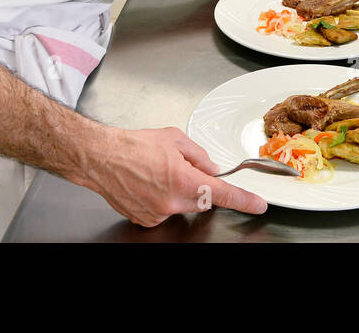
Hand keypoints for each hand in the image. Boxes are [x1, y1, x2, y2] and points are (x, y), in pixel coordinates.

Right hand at [84, 126, 266, 227]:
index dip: (244, 200)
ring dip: (177, 191)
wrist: (100, 159)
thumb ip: (199, 156)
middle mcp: (172, 202)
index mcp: (184, 180)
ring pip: (182, 205)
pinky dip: (162, 198)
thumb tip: (212, 168)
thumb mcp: (174, 139)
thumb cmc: (133, 146)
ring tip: (156, 173)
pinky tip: (147, 185)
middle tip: (180, 168)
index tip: (258, 206)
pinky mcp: (146, 220)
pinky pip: (165, 210)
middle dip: (198, 185)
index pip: (223, 194)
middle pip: (201, 199)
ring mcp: (158, 214)